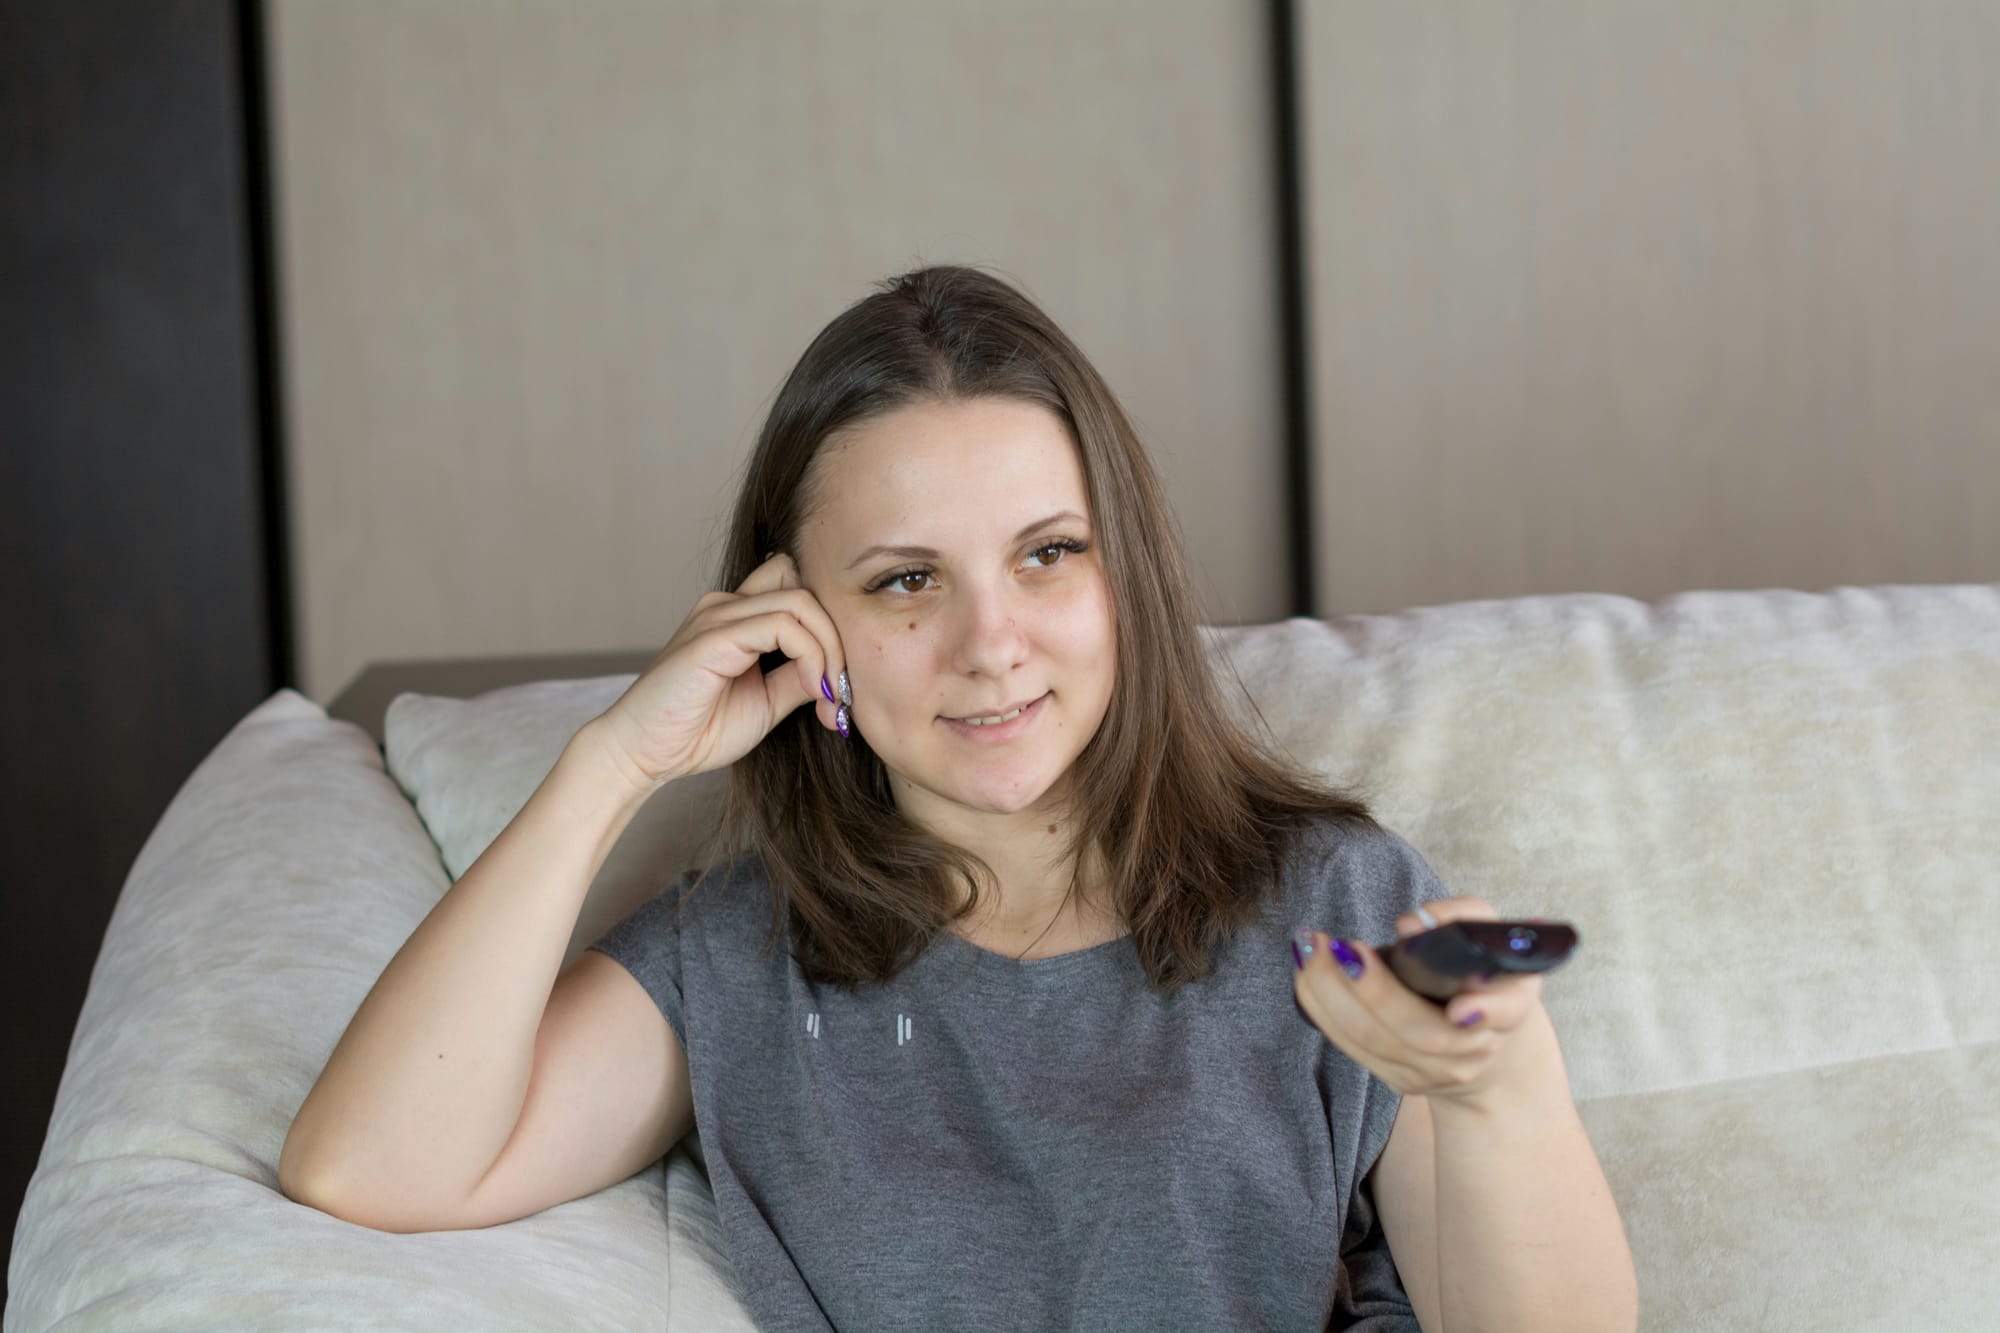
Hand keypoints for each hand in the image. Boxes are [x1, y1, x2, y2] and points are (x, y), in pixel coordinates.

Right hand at [586, 552, 847, 790]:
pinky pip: (781, 626)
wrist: (643, 754)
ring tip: (829, 696)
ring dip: (829, 650)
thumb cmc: (695, 732)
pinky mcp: (713, 637)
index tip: (839, 688)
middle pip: (806, 587)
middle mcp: (726, 606)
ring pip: (801, 602)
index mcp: (737, 616)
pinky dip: (811, 656)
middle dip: (838, 637)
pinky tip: (814, 691)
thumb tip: (839, 672)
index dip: (830, 629)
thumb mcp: (766, 703)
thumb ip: (798, 679)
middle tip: (841, 692)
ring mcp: (718, 616)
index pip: (799, 588)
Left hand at [1292, 897, 1550, 1108]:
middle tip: (1336, 946)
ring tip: (1310, 949)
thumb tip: (1410, 926)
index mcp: (1509, 1007)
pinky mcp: (1401, 1080)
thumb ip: (1462, 917)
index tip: (1459, 1008)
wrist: (1490, 1043)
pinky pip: (1354, 1049)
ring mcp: (1436, 1073)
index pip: (1504, 1012)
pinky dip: (1323, 1009)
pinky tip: (1305, 972)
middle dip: (1373, 990)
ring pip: (1377, 1042)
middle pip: (1422, 1033)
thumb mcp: (1490, 936)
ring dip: (1332, 994)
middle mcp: (1475, 1049)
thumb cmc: (1485, 974)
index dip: (1484, 1012)